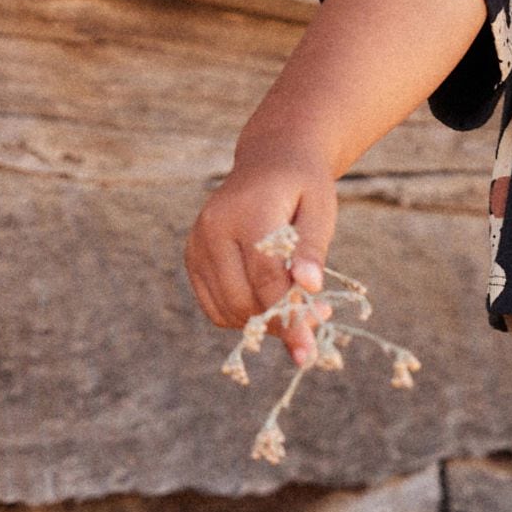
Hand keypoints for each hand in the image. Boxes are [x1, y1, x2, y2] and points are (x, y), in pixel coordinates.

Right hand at [184, 152, 336, 368]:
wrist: (270, 161)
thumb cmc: (302, 186)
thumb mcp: (320, 210)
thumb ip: (311, 250)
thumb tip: (309, 287)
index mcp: (247, 212)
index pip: (265, 278)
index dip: (288, 317)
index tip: (308, 351)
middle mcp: (213, 228)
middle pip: (242, 298)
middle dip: (279, 323)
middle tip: (315, 323)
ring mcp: (196, 243)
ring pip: (226, 308)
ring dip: (262, 322)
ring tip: (297, 309)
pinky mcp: (191, 257)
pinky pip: (214, 305)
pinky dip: (242, 315)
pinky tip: (269, 302)